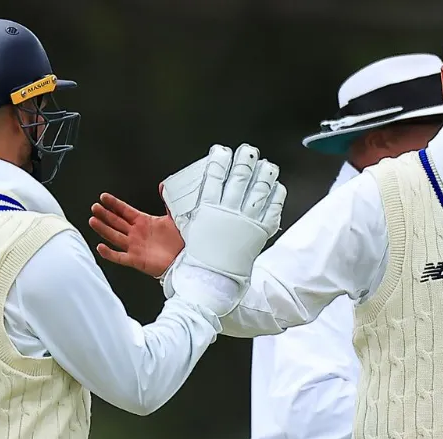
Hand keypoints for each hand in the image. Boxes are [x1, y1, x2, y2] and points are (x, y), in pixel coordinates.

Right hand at [88, 186, 183, 278]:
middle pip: (116, 222)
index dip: (114, 204)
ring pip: (114, 236)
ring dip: (103, 229)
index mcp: (144, 222)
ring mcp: (135, 246)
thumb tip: (163, 186)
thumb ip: (167, 201)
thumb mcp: (173, 217)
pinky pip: (119, 257)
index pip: (125, 210)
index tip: (104, 197)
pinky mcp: (136, 259)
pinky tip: (101, 247)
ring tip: (93, 221)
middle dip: (105, 214)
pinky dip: (109, 253)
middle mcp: (137, 233)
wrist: (185, 257)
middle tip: (95, 207)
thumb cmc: (179, 240)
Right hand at [160, 143, 285, 313]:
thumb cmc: (197, 259)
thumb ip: (181, 209)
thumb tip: (165, 188)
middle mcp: (228, 213)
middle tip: (249, 151)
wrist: (210, 282)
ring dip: (264, 174)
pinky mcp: (259, 233)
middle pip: (239, 178)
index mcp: (208, 209)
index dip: (220, 160)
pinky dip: (277, 197)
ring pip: (258, 190)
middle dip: (245, 161)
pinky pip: (272, 210)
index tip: (223, 151)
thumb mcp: (186, 228)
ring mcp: (245, 222)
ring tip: (267, 164)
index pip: (215, 176)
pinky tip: (277, 188)